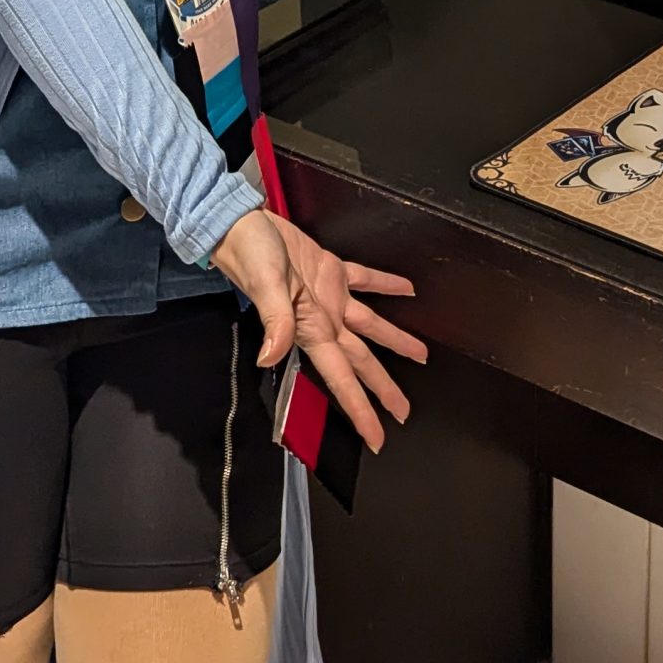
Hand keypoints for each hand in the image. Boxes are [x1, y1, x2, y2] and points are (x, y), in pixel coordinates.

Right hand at [208, 209, 424, 451]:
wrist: (241, 225)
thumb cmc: (250, 256)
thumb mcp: (265, 288)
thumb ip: (274, 323)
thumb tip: (269, 358)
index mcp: (310, 329)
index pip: (341, 379)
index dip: (359, 410)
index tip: (377, 437)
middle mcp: (324, 319)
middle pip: (361, 362)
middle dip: (382, 389)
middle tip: (403, 412)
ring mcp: (329, 296)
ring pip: (370, 325)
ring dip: (395, 339)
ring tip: (421, 354)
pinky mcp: (330, 269)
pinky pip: (365, 281)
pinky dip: (386, 285)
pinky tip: (405, 289)